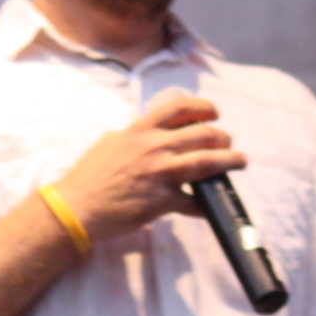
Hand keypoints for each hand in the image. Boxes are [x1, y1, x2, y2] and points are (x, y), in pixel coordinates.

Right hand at [50, 89, 242, 243]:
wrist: (76, 207)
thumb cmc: (88, 178)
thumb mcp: (110, 143)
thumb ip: (133, 136)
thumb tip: (146, 134)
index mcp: (140, 131)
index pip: (179, 108)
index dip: (203, 107)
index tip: (214, 113)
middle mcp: (153, 147)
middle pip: (202, 134)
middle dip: (222, 137)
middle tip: (228, 142)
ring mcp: (160, 174)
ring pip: (207, 162)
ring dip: (229, 161)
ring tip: (239, 161)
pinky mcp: (161, 201)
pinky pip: (194, 202)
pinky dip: (206, 205)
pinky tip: (211, 205)